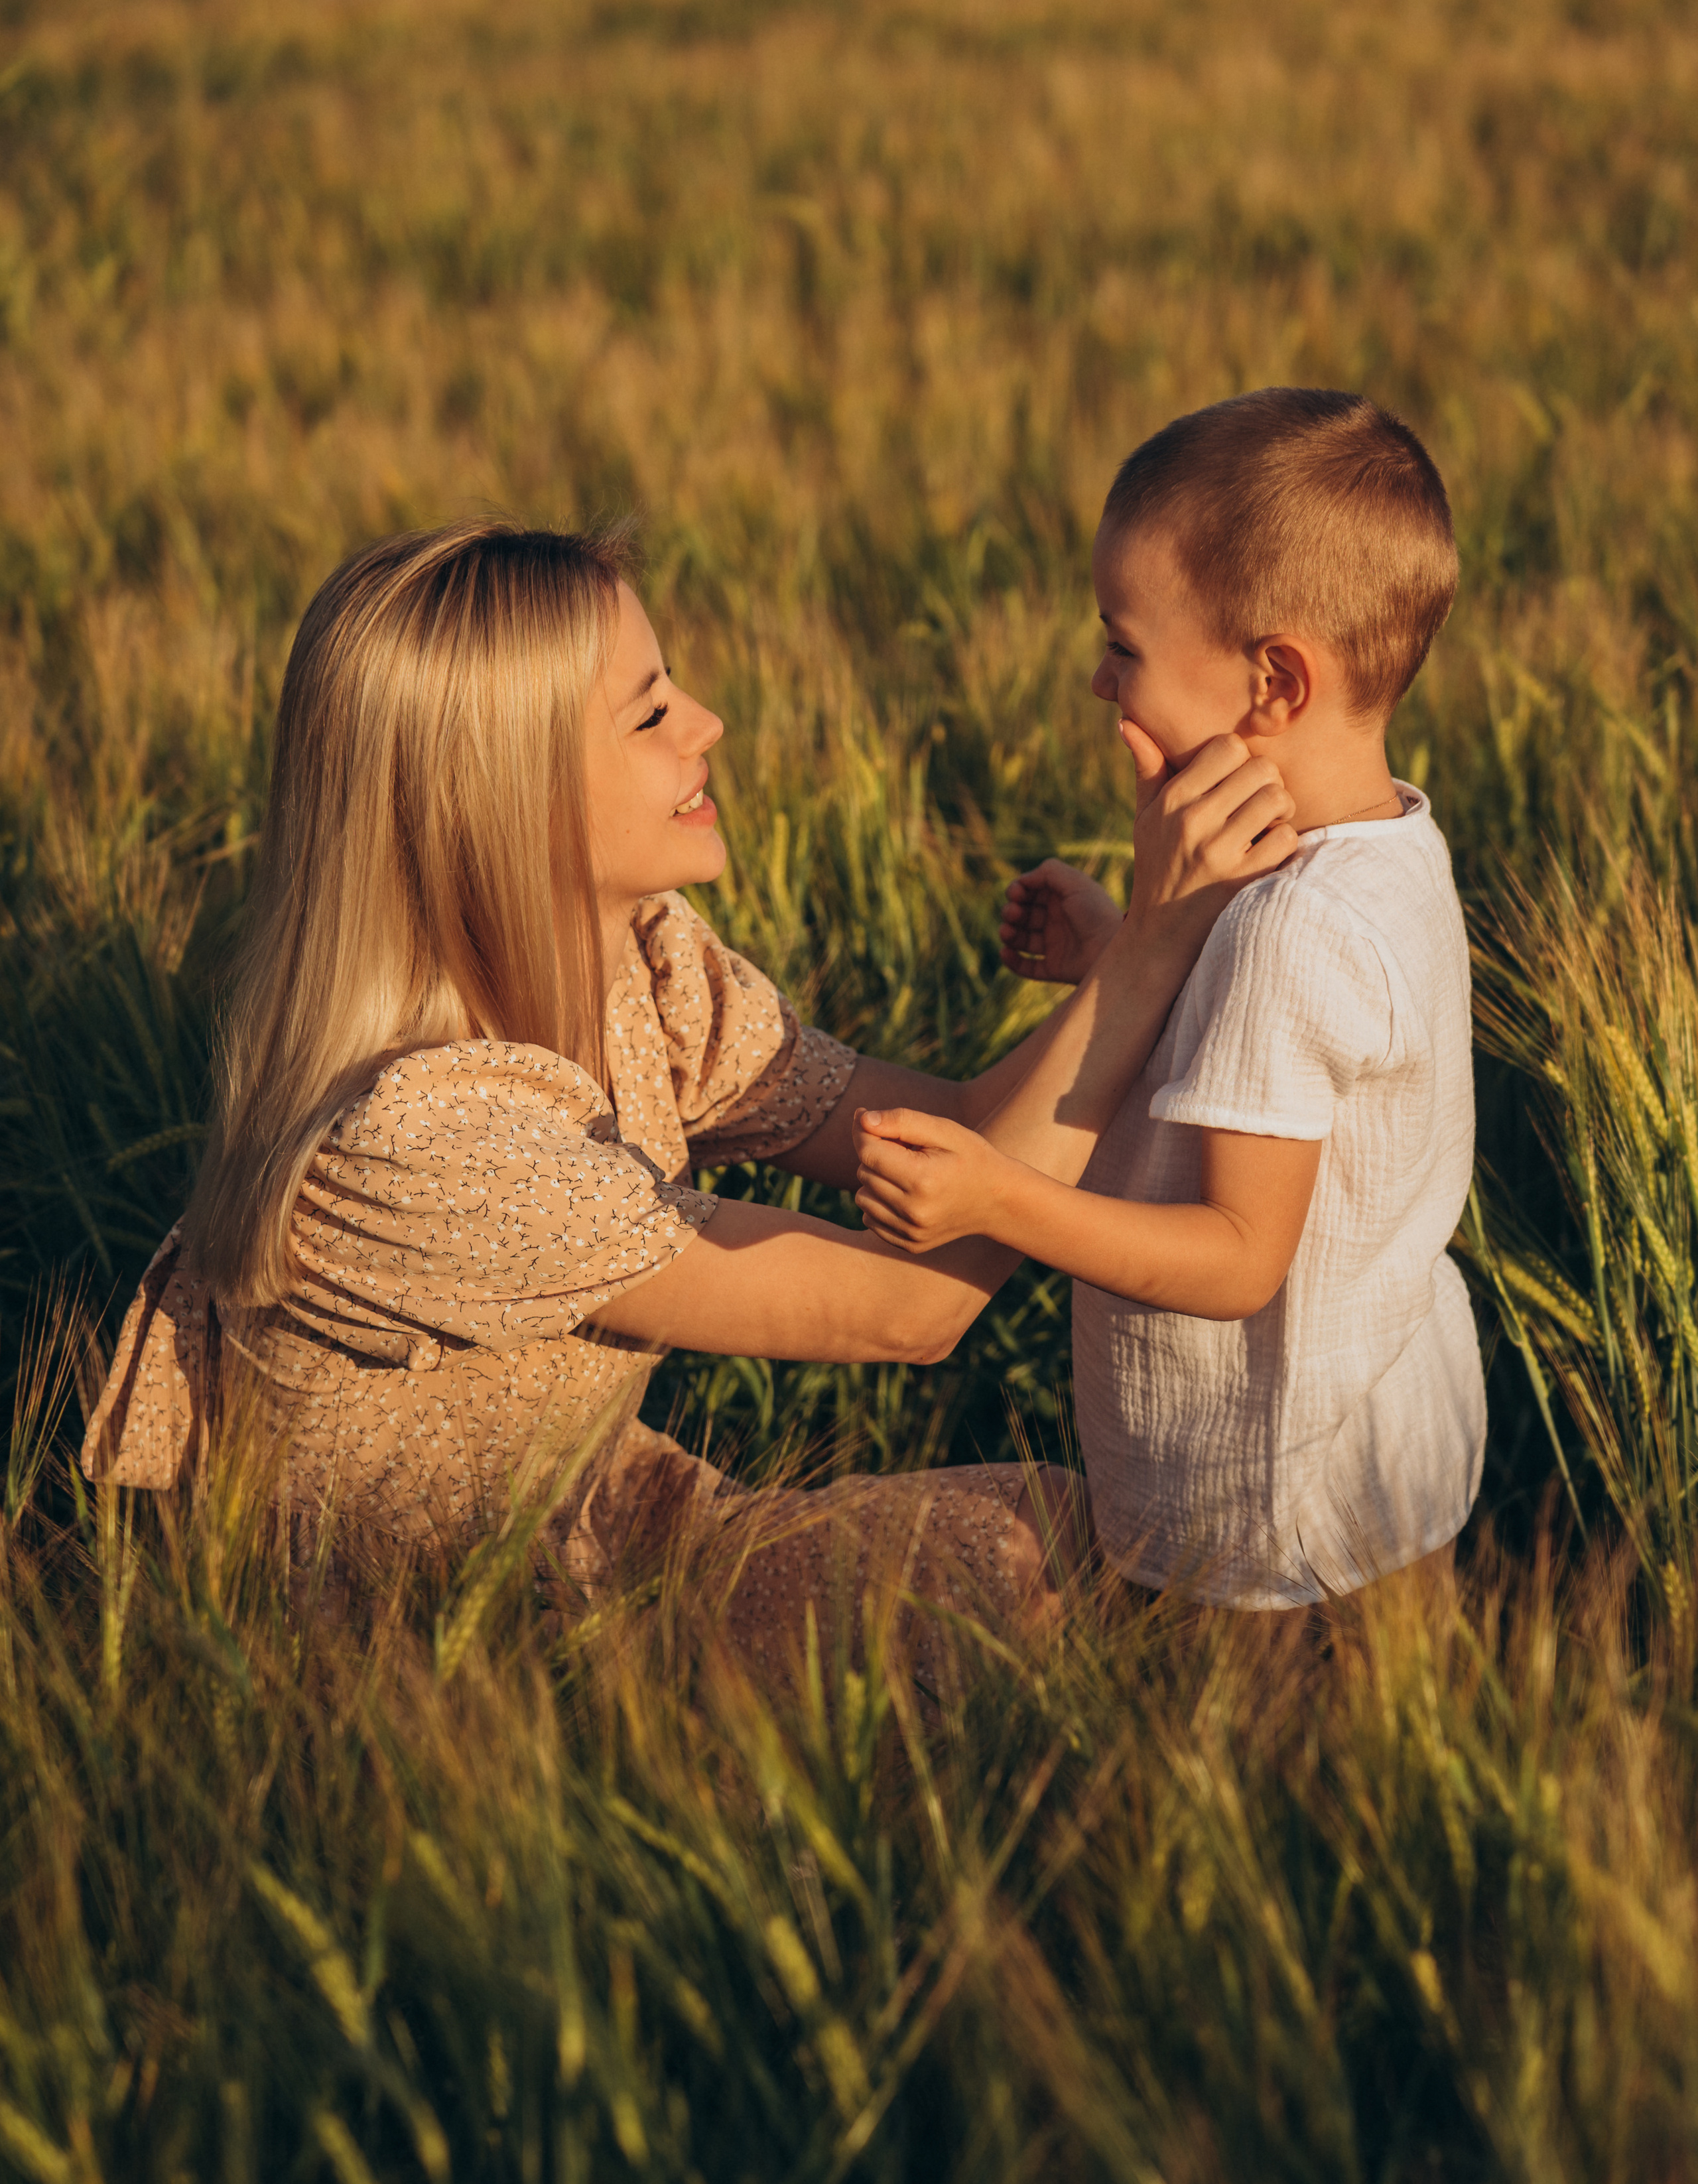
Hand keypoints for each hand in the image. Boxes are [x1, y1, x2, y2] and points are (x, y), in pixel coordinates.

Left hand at [852, 1106, 1017, 1254]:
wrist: (998, 1200)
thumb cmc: (971, 1157)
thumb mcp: (944, 1130)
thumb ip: (902, 1121)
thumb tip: (862, 1119)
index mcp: (923, 1180)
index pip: (868, 1152)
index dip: (863, 1132)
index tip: (866, 1118)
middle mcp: (914, 1212)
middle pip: (864, 1173)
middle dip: (877, 1155)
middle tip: (906, 1150)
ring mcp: (911, 1233)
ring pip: (863, 1199)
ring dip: (876, 1181)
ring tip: (907, 1173)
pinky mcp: (909, 1245)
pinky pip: (870, 1220)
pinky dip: (880, 1204)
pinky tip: (905, 1195)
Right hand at [999, 859, 1122, 984]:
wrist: (1112, 948)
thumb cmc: (1095, 913)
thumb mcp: (1075, 882)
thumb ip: (1048, 871)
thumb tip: (1023, 880)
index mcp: (1062, 899)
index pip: (1030, 892)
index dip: (1018, 891)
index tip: (1016, 893)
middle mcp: (1057, 921)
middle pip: (1022, 914)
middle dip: (1011, 912)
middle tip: (1014, 913)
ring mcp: (1055, 945)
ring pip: (1021, 939)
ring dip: (1008, 933)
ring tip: (1006, 932)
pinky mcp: (1054, 968)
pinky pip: (1027, 967)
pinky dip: (1012, 961)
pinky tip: (1005, 952)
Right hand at [1120, 723, 1298, 936]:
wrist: (1159, 936)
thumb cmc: (1158, 867)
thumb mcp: (1145, 819)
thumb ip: (1146, 769)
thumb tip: (1127, 721)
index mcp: (1171, 800)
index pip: (1227, 746)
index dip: (1240, 759)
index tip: (1236, 780)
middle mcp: (1192, 821)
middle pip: (1260, 768)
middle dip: (1266, 783)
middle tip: (1257, 804)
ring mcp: (1218, 851)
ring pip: (1278, 799)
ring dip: (1280, 812)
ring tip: (1266, 826)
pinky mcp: (1242, 879)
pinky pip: (1285, 838)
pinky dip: (1284, 844)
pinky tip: (1268, 853)